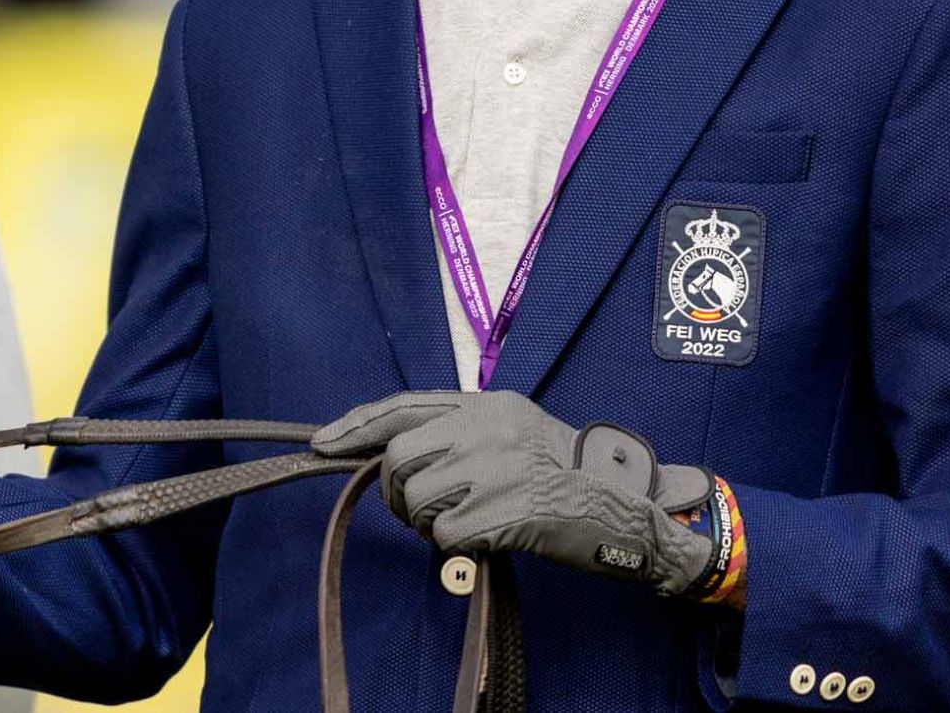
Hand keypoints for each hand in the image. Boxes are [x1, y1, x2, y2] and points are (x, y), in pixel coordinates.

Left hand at [312, 390, 715, 597]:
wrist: (627, 506)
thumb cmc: (567, 475)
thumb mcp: (514, 431)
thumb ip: (459, 433)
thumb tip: (394, 455)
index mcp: (486, 403)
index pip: (403, 406)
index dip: (357, 425)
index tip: (322, 442)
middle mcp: (487, 427)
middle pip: (399, 459)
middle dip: (396, 493)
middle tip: (417, 511)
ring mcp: (496, 468)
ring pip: (418, 499)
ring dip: (426, 522)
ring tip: (461, 523)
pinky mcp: (506, 511)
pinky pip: (446, 535)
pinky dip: (456, 546)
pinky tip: (486, 539)